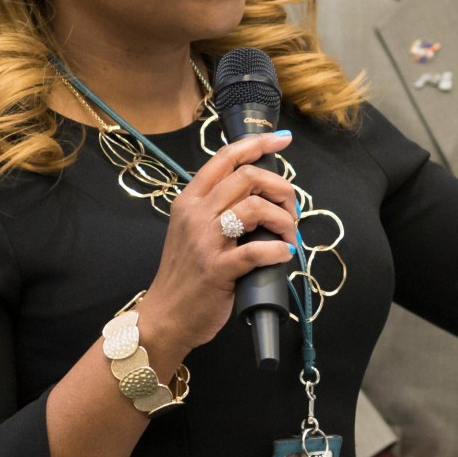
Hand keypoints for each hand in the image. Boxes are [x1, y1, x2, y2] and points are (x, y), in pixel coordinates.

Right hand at [138, 131, 298, 364]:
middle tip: (291, 208)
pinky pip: (257, 251)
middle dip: (281, 188)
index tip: (282, 140)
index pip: (226, 158)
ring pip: (255, 208)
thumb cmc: (186, 274)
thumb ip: (217, 207)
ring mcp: (205, 241)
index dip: (258, 143)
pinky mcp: (217, 269)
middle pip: (247, 177)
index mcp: (190, 200)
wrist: (166, 316)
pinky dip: (278, 251)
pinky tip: (284, 255)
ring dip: (284, 219)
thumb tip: (259, 193)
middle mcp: (196, 214)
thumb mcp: (193, 230)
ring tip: (288, 236)